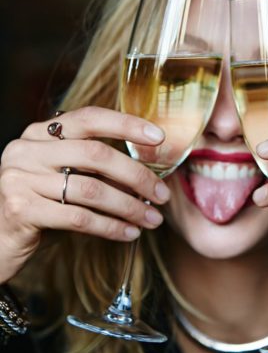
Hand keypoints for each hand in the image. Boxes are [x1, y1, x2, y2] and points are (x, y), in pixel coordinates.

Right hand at [0, 107, 169, 282]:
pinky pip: (78, 218)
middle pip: (95, 154)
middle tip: (161, 195)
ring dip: (128, 207)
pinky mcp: (21, 209)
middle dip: (136, 175)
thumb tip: (149, 171)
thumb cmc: (39, 203)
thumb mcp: (62, 175)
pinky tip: (128, 234)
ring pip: (91, 190)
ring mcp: (20, 178)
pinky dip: (110, 227)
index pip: (88, 118)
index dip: (126, 124)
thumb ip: (93, 165)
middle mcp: (27, 149)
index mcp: (39, 132)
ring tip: (151, 219)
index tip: (159, 137)